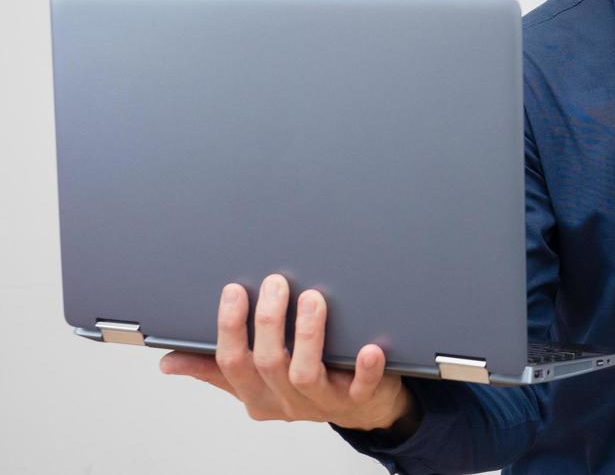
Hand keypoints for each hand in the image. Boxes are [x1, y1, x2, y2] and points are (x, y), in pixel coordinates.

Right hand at [159, 273, 415, 434]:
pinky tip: (368, 348)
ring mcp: (322, 403)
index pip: (231, 364)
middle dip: (268, 322)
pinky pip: (360, 387)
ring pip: (305, 373)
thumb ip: (217, 369)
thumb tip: (169, 362)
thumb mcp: (256, 382)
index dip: (230, 327)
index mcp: (256, 394)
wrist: (362, 409)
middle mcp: (286, 401)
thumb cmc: (304, 386)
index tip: (234, 289)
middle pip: (268, 364)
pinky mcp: (358, 400)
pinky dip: (364, 368)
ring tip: (312, 298)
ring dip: (308, 335)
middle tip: (275, 282)